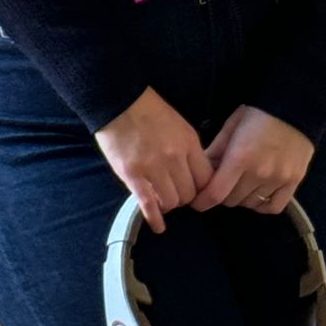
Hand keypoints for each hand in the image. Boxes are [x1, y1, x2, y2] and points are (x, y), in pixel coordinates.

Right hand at [94, 87, 213, 234]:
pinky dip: (154, 218)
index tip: (194, 189)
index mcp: (188, 143)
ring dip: (168, 204)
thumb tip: (194, 173)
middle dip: (184, 197)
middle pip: (189, 194)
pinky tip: (158, 226)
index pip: (205, 179)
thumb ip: (188, 149)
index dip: (201, 188)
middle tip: (176, 193)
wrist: (119, 99)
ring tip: (163, 200)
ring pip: (171, 202)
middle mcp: (174, 157)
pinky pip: (148, 204)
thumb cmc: (149, 109)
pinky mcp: (132, 175)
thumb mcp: (179, 124)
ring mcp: (153, 167)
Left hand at [190, 105, 313, 214]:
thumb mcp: (232, 126)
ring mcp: (278, 179)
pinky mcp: (293, 182)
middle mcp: (259, 172)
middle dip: (223, 193)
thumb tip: (202, 171)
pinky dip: (262, 204)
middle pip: (232, 200)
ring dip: (242, 197)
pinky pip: (273, 207)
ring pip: (250, 204)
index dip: (203, 201)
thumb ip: (215, 150)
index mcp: (240, 157)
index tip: (197, 201)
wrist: (292, 105)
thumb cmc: (258, 113)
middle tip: (223, 182)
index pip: (216, 194)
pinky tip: (258, 193)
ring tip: (242, 182)